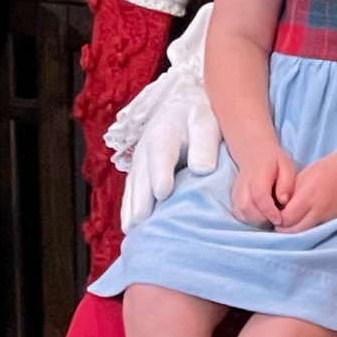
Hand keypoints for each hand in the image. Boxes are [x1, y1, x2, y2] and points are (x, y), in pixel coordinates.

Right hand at [120, 77, 221, 228]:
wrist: (184, 106)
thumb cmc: (200, 118)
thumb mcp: (206, 122)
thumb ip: (204, 143)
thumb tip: (203, 170)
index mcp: (165, 131)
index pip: (161, 153)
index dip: (160, 173)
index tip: (162, 192)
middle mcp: (146, 148)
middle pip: (142, 175)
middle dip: (141, 198)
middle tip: (140, 221)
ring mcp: (140, 161)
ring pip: (133, 186)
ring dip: (132, 208)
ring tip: (133, 231)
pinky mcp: (139, 173)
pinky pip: (131, 193)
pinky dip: (129, 210)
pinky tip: (131, 229)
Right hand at [231, 146, 296, 226]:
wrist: (255, 154)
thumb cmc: (274, 162)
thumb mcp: (286, 166)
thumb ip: (286, 183)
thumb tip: (283, 201)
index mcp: (258, 176)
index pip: (260, 196)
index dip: (269, 211)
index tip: (279, 220)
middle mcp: (243, 185)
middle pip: (247, 207)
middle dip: (262, 219)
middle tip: (275, 220)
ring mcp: (236, 192)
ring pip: (241, 212)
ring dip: (255, 221)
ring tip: (269, 219)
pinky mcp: (234, 198)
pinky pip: (238, 213)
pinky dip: (249, 219)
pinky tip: (260, 217)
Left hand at [277, 152, 336, 232]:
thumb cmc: (326, 170)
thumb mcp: (303, 177)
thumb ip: (291, 193)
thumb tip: (279, 207)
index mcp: (307, 197)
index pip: (286, 218)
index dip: (278, 219)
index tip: (274, 215)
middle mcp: (317, 211)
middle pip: (295, 230)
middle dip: (285, 229)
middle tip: (279, 224)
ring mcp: (327, 218)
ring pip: (306, 232)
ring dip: (296, 231)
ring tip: (291, 224)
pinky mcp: (334, 221)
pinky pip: (317, 229)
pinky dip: (308, 228)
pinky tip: (305, 222)